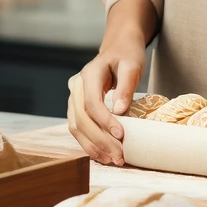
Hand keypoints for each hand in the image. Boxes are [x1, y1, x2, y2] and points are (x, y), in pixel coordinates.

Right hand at [66, 0, 156, 165]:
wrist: (119, 47)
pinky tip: (104, 155)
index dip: (104, 121)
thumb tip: (119, 112)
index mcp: (88, 74)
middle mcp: (76, 87)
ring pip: (76, 127)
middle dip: (99, 140)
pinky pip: (79, 128)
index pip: (91, 102)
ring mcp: (74, 98)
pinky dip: (90, 143)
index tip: (121, 135)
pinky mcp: (78, 108)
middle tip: (119, 155)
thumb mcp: (132, 65)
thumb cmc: (127, 54)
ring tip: (113, 159)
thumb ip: (125, 86)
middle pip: (81, 119)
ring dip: (93, 146)